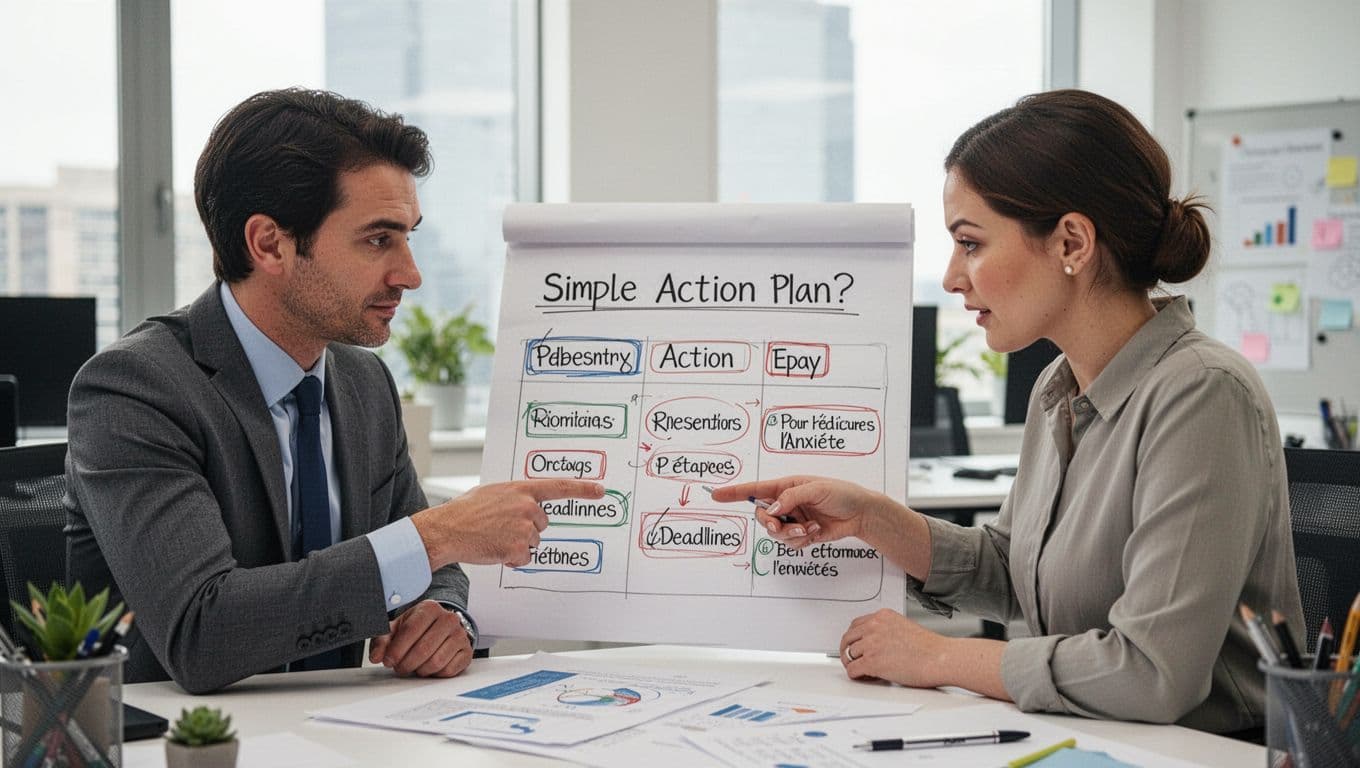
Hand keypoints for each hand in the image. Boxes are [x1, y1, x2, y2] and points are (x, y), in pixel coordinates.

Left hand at [368, 600, 471, 677]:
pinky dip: (435, 674)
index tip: (388, 660)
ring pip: (436, 662)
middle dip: (407, 663)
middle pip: (423, 649)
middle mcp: (448, 619)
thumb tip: (376, 656)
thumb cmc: (417, 628)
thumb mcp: (397, 629)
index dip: (396, 649)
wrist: (441, 628)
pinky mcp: (466, 652)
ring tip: (414, 666)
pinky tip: (429, 667)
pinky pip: (448, 670)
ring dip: (420, 670)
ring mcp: (460, 635)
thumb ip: (382, 641)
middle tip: (400, 667)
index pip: (410, 630)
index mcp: (430, 608)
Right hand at [412, 479, 604, 568]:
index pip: (559, 487)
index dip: (583, 488)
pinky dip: (511, 559)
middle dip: (526, 528)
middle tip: (500, 527)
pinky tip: (494, 549)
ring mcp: (525, 528)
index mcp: (522, 489)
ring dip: (516, 544)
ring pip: (533, 543)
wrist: (448, 530)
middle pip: (542, 524)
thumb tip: (527, 503)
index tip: (601, 490)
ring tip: (493, 537)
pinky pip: (524, 558)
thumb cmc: (465, 511)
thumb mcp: (493, 493)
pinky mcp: (519, 548)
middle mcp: (528, 506)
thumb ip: (515, 496)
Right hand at [710, 476, 888, 549]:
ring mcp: (793, 520)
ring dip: (790, 534)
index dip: (734, 493)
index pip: (755, 490)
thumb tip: (773, 510)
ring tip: (808, 529)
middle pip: (762, 517)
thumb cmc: (842, 493)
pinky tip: (815, 532)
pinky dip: (801, 540)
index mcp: (786, 486)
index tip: (716, 494)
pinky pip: (790, 543)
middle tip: (780, 526)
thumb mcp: (817, 488)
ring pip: (776, 534)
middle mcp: (786, 503)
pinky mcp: (802, 534)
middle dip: (770, 524)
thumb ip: (792, 498)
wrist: (861, 513)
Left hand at [839, 608, 946, 686]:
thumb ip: (886, 630)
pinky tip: (865, 677)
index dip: (854, 639)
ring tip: (864, 671)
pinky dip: (855, 675)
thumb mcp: (904, 627)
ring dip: (854, 664)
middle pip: (847, 638)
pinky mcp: (872, 661)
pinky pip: (852, 670)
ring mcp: (871, 643)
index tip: (855, 646)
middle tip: (852, 660)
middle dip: (848, 651)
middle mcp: (874, 626)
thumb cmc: (930, 648)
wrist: (940, 658)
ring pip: (848, 654)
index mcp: (882, 616)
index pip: (856, 625)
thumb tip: (875, 643)